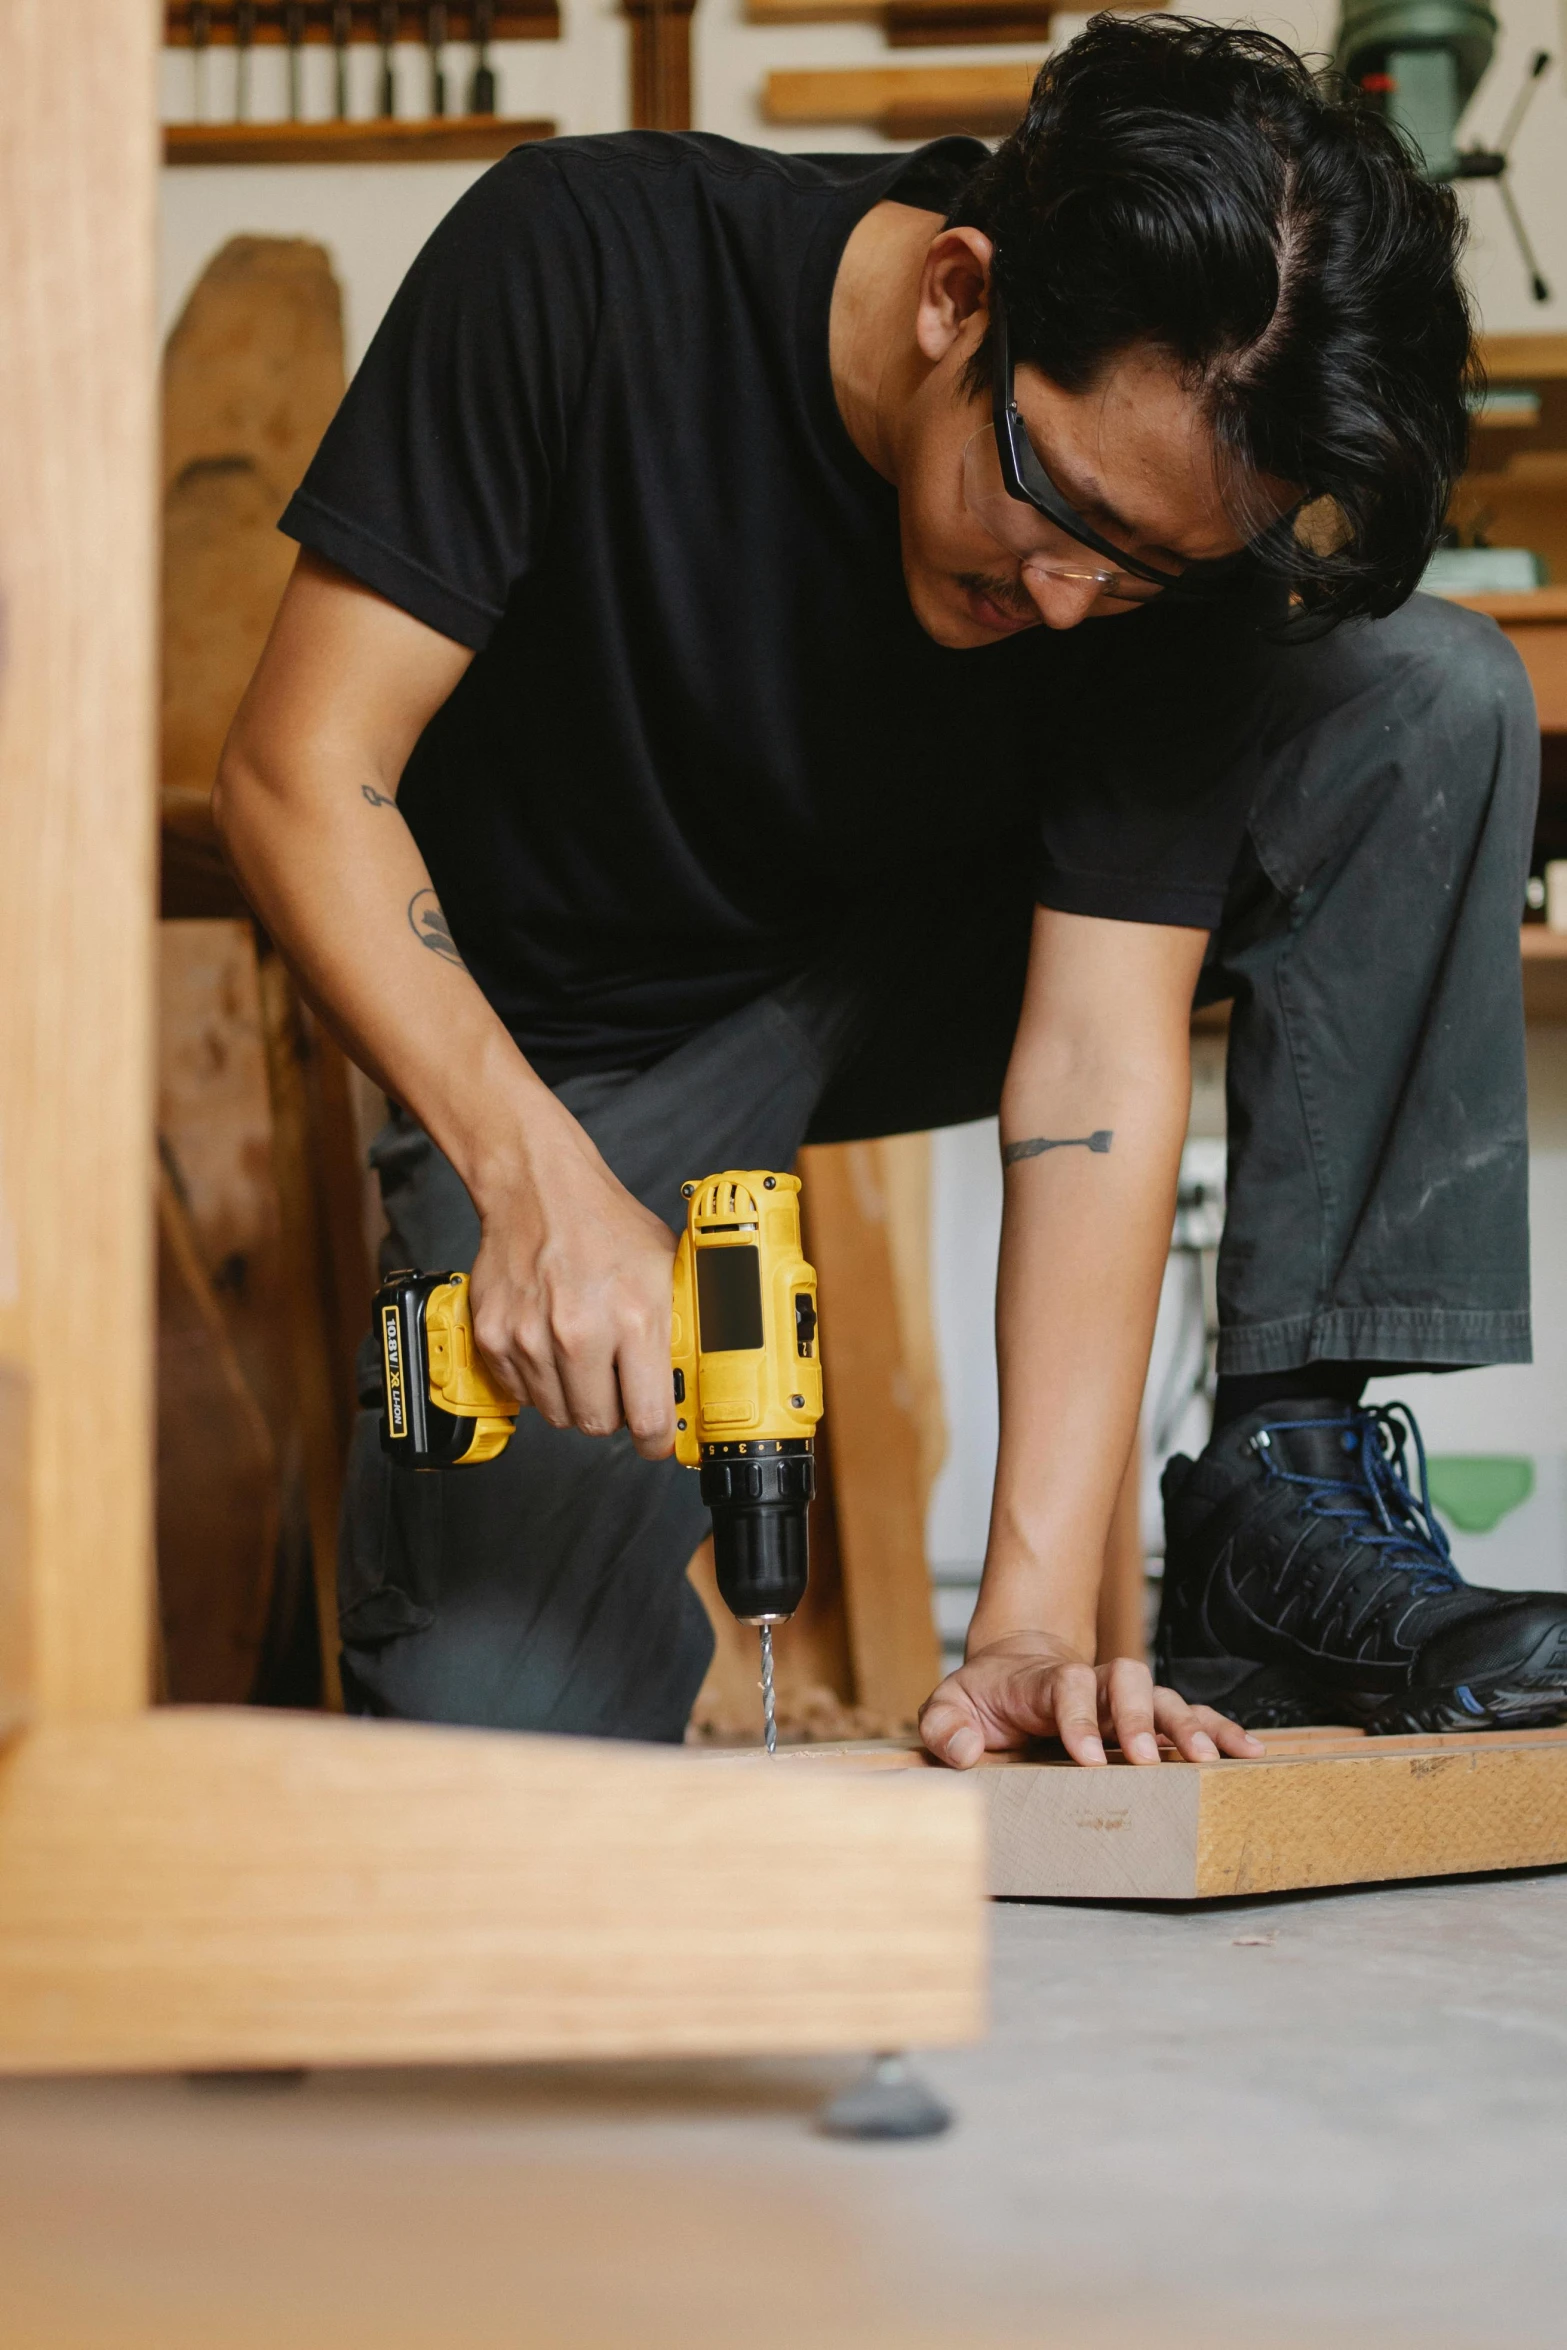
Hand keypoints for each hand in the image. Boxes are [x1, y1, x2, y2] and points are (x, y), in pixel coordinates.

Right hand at [467, 1108, 678, 1460]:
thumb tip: (703, 1376)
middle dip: (613, 1413)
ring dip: (574, 1396)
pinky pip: (522, 1394)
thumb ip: (685, 1324)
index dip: (656, 1440)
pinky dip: (538, 1380)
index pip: (648, 1418)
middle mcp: (580, 1333)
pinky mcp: (494, 1337)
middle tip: (617, 1383)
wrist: (538, 1188)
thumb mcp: (668, 1267)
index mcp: (634, 1318)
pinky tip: (551, 1345)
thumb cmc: (606, 1225)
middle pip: (598, 1424)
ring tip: (583, 1354)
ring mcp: (531, 1337)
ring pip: (557, 1413)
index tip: (657, 1440)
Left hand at [918, 1631, 1264, 1768]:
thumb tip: (968, 1752)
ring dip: (1188, 1725)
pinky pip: (1187, 1717)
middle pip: (1127, 1681)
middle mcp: (1091, 1684)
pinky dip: (1218, 1730)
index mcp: (1042, 1682)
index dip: (1077, 1717)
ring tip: (1211, 1758)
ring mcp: (1122, 1700)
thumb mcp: (947, 1707)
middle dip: (1140, 1718)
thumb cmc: (982, 1697)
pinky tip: (1245, 1751)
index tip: (1086, 1757)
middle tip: (1150, 1758)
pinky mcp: (1144, 1719)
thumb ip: (946, 1727)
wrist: (1012, 1671)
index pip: (1066, 1686)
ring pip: (1164, 1698)